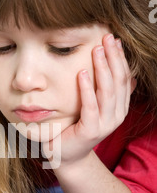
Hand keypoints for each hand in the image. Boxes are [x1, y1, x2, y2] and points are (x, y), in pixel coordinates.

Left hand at [42, 34, 136, 169]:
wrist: (66, 155)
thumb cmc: (76, 128)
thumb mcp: (94, 107)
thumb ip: (106, 93)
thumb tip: (126, 75)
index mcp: (119, 108)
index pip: (124, 78)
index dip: (120, 58)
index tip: (114, 39)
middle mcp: (116, 116)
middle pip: (118, 81)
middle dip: (113, 58)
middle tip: (107, 37)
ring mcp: (105, 124)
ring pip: (108, 91)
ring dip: (102, 68)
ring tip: (96, 50)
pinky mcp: (91, 131)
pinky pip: (90, 106)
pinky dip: (86, 89)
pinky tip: (81, 73)